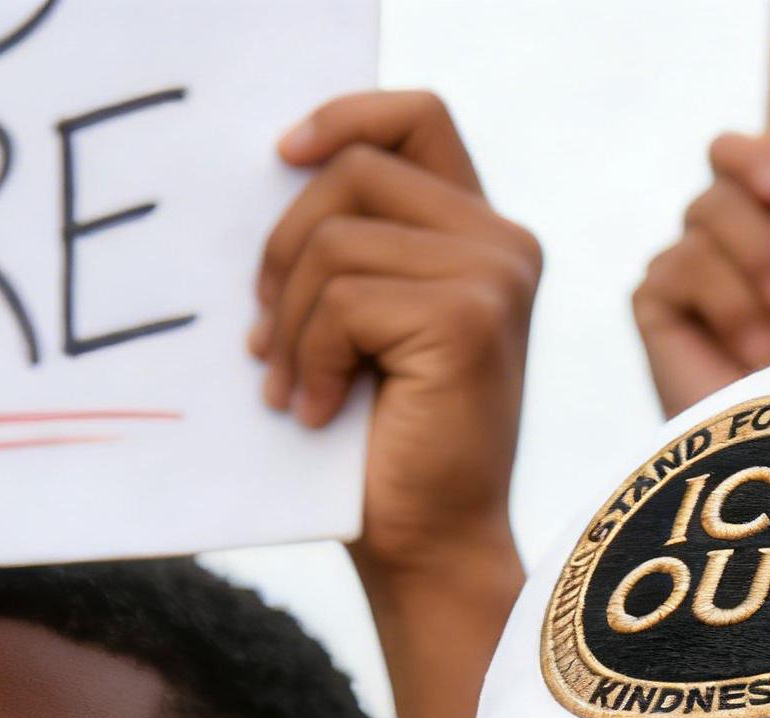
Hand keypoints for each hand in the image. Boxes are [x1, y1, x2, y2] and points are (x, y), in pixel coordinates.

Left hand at [252, 90, 540, 585]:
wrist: (430, 548)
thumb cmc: (388, 448)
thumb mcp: (371, 325)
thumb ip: (358, 245)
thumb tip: (274, 172)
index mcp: (486, 240)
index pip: (416, 117)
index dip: (343, 117)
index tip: (282, 157)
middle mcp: (506, 247)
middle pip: (353, 171)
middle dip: (285, 251)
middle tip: (264, 338)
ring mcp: (494, 278)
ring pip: (336, 240)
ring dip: (290, 324)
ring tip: (292, 389)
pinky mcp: (468, 319)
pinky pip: (342, 298)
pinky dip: (311, 358)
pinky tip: (321, 412)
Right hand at [634, 134, 769, 417]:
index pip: (743, 157)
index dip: (754, 154)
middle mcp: (728, 244)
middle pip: (721, 182)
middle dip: (760, 229)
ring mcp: (688, 272)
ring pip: (703, 217)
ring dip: (747, 274)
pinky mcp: (655, 304)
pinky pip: (677, 266)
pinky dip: (721, 304)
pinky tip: (750, 356)